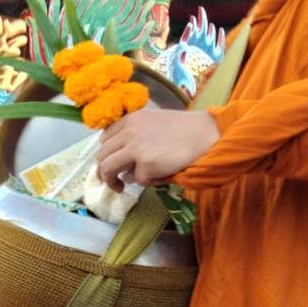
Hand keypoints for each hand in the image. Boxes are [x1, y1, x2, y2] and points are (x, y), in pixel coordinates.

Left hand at [97, 110, 219, 191]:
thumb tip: (125, 163)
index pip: (105, 138)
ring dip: (110, 181)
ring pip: (107, 168)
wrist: (205, 134)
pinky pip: (137, 180)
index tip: (110, 163)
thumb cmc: (185, 130)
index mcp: (131, 119)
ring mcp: (135, 147)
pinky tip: (160, 176)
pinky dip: (148, 181)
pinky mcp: (146, 164)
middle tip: (110, 181)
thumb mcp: (155, 123)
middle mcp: (129, 131)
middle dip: (103, 171)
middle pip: (102, 154)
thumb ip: (137, 135)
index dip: (106, 153)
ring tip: (119, 187)